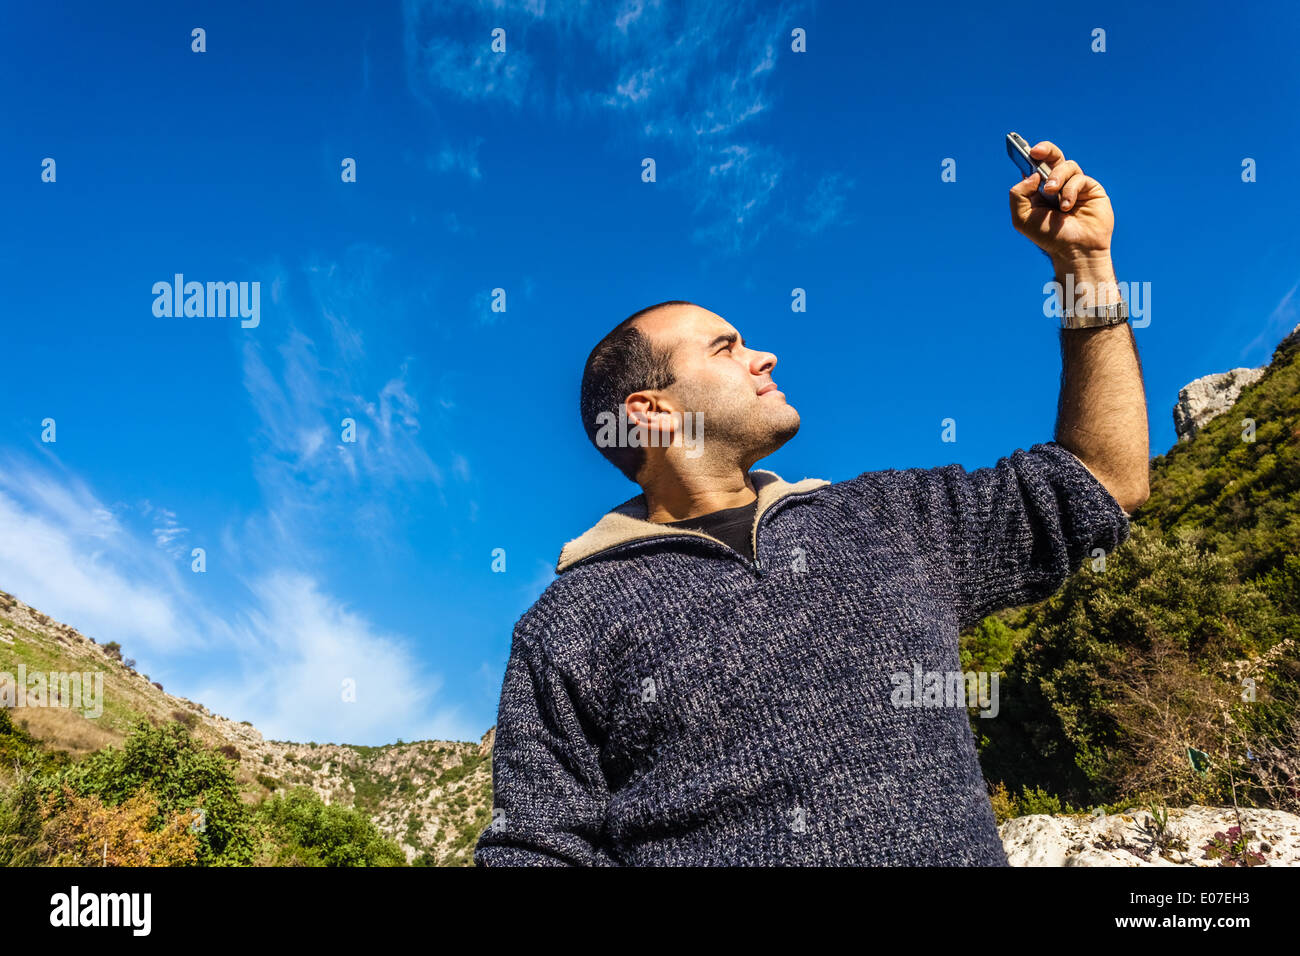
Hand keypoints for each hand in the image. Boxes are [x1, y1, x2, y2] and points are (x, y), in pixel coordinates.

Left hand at [1009, 140, 1113, 268]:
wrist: (1074, 250)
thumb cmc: (1048, 237)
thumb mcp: (1022, 218)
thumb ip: (1019, 195)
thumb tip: (1031, 175)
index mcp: (1039, 189)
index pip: (1034, 165)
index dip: (1030, 155)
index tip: (1026, 150)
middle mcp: (1057, 184)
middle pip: (1053, 156)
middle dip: (1045, 150)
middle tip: (1036, 152)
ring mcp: (1074, 185)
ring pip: (1066, 165)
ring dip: (1056, 177)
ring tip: (1051, 192)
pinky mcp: (1091, 188)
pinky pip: (1079, 179)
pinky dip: (1069, 191)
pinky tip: (1066, 206)